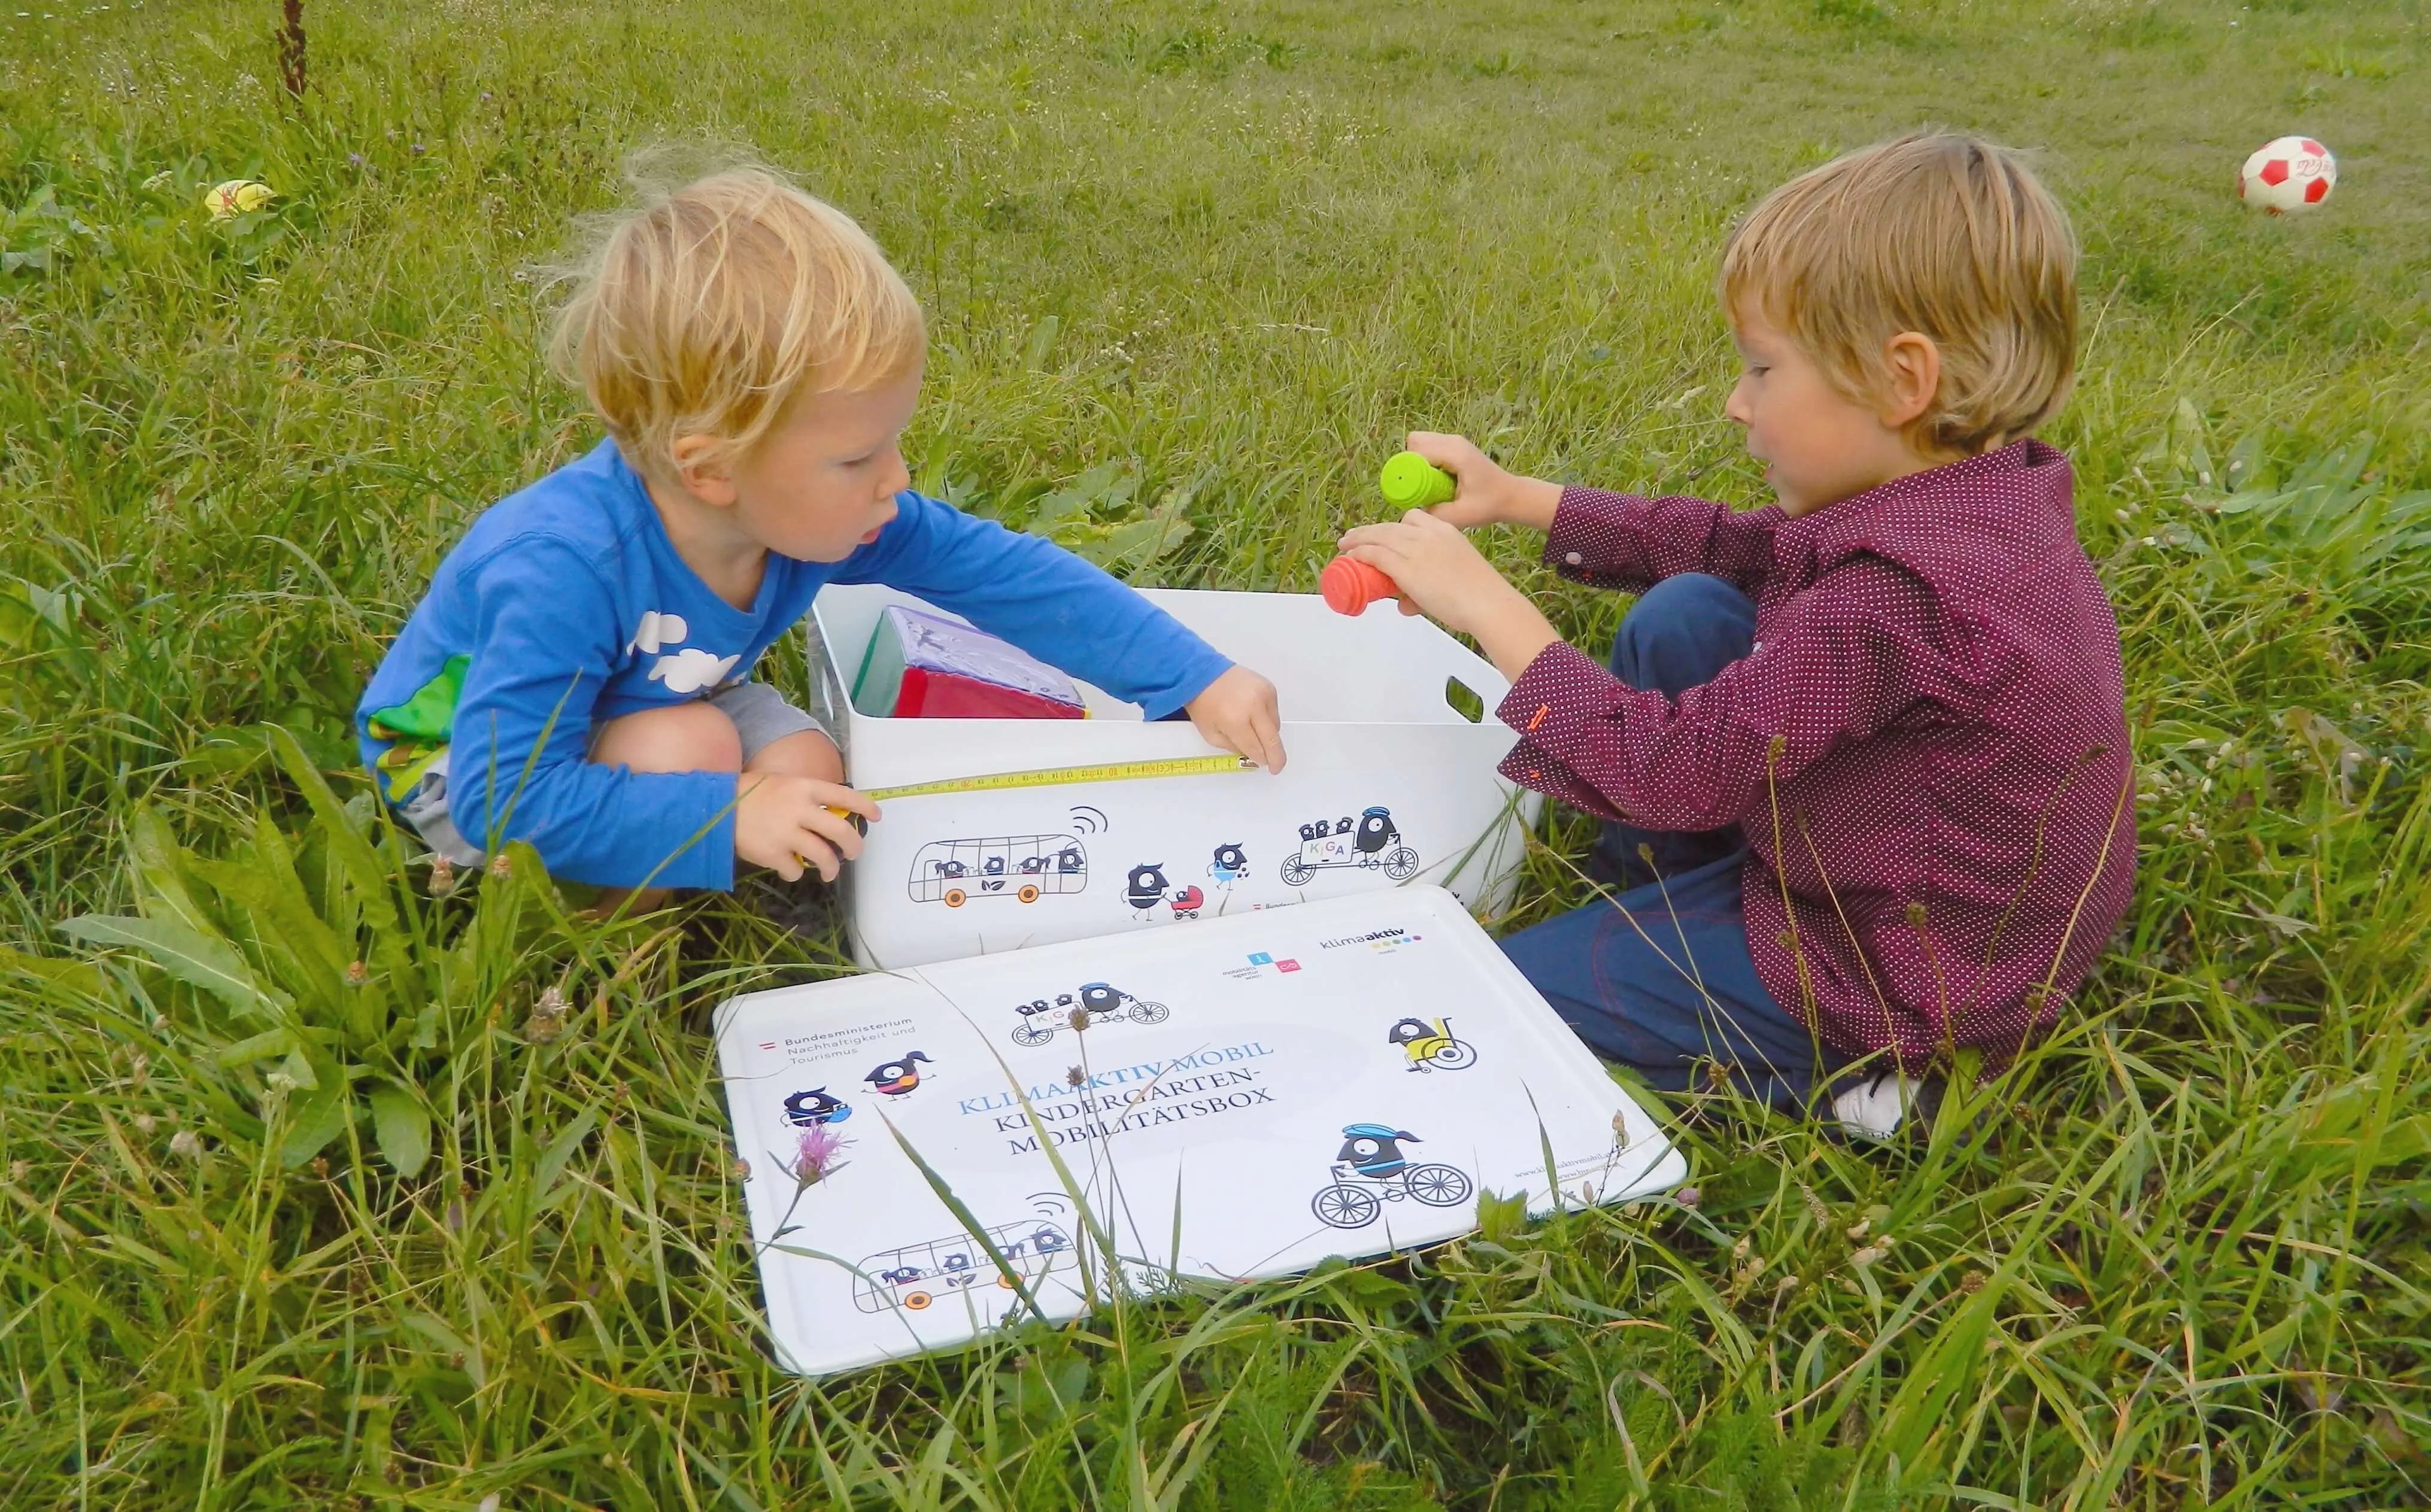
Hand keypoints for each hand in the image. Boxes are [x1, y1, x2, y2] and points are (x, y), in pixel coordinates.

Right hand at [734, 772, 877, 881]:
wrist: (715, 808)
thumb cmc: (750, 793)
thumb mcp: (782, 783)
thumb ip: (806, 796)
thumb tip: (831, 812)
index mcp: (804, 787)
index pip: (844, 795)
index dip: (864, 806)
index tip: (876, 816)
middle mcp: (800, 809)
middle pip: (841, 831)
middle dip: (854, 846)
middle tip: (854, 853)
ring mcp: (787, 833)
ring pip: (823, 856)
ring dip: (831, 868)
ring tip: (829, 872)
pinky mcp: (773, 853)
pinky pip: (795, 870)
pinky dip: (795, 874)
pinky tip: (790, 871)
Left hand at [1185, 665, 1286, 772]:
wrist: (1203, 674)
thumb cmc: (1203, 704)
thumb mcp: (1210, 734)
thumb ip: (1233, 748)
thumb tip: (1252, 756)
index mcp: (1235, 720)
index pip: (1255, 747)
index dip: (1260, 759)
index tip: (1265, 766)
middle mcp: (1253, 706)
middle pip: (1272, 738)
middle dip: (1276, 756)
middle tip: (1277, 766)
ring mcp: (1264, 694)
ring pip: (1275, 726)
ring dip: (1268, 735)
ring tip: (1254, 733)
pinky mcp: (1269, 687)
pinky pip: (1274, 711)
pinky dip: (1267, 719)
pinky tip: (1254, 716)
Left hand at [1337, 511, 1565, 681]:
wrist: (1487, 602)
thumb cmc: (1479, 594)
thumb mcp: (1455, 577)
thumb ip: (1428, 588)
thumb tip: (1404, 605)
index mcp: (1445, 530)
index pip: (1414, 517)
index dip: (1395, 525)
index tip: (1385, 533)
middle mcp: (1428, 534)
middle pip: (1390, 526)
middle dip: (1370, 531)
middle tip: (1353, 537)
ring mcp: (1416, 549)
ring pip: (1379, 537)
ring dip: (1359, 539)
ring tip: (1345, 545)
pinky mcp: (1406, 567)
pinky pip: (1376, 554)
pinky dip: (1361, 553)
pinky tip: (1352, 557)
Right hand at [1403, 431, 1562, 532]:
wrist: (1510, 495)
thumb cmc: (1489, 505)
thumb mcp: (1462, 515)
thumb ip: (1436, 513)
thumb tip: (1414, 508)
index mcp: (1456, 454)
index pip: (1418, 450)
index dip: (1409, 468)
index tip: (1412, 488)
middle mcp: (1454, 441)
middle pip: (1415, 441)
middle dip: (1411, 462)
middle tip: (1421, 484)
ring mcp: (1455, 440)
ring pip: (1420, 441)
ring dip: (1418, 460)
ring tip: (1430, 481)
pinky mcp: (1455, 444)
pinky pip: (1429, 445)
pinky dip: (1426, 458)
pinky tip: (1436, 477)